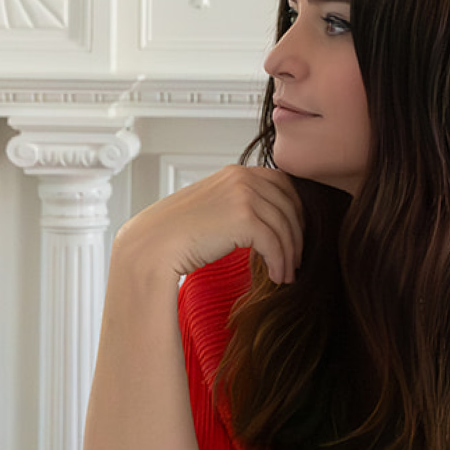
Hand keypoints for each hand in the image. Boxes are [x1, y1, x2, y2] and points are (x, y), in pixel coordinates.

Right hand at [113, 165, 303, 285]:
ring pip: (285, 227)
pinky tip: (277, 277)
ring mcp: (244, 195)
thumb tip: (261, 221)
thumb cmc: (175, 231)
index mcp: (236, 172)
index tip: (295, 233)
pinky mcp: (243, 218)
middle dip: (297, 234)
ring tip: (287, 274)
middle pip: (289, 205)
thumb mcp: (211, 206)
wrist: (152, 244)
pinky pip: (275, 243)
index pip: (282, 184)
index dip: (295, 210)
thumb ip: (235, 204)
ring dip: (290, 254)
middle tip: (297, 258)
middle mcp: (242, 178)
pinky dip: (280, 263)